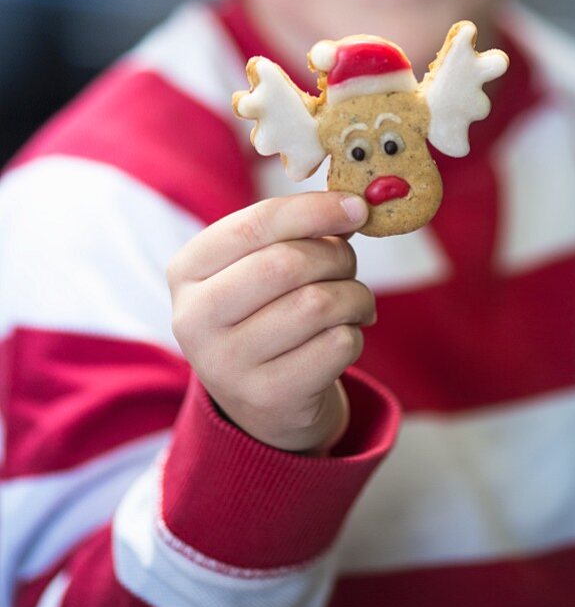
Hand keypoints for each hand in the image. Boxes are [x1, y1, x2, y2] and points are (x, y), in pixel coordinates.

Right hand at [167, 192, 374, 453]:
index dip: (313, 210)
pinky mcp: (267, 397)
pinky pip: (337, 344)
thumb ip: (296, 232)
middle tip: (348, 266)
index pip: (255, 224)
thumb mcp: (260, 267)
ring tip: (354, 302)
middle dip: (336, 256)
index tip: (356, 206)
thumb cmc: (265, 314)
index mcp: (187, 271)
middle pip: (288, 263)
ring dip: (355, 295)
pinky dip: (355, 333)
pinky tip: (343, 336)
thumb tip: (353, 207)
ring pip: (318, 303)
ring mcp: (227, 364)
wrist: (261, 401)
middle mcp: (194, 319)